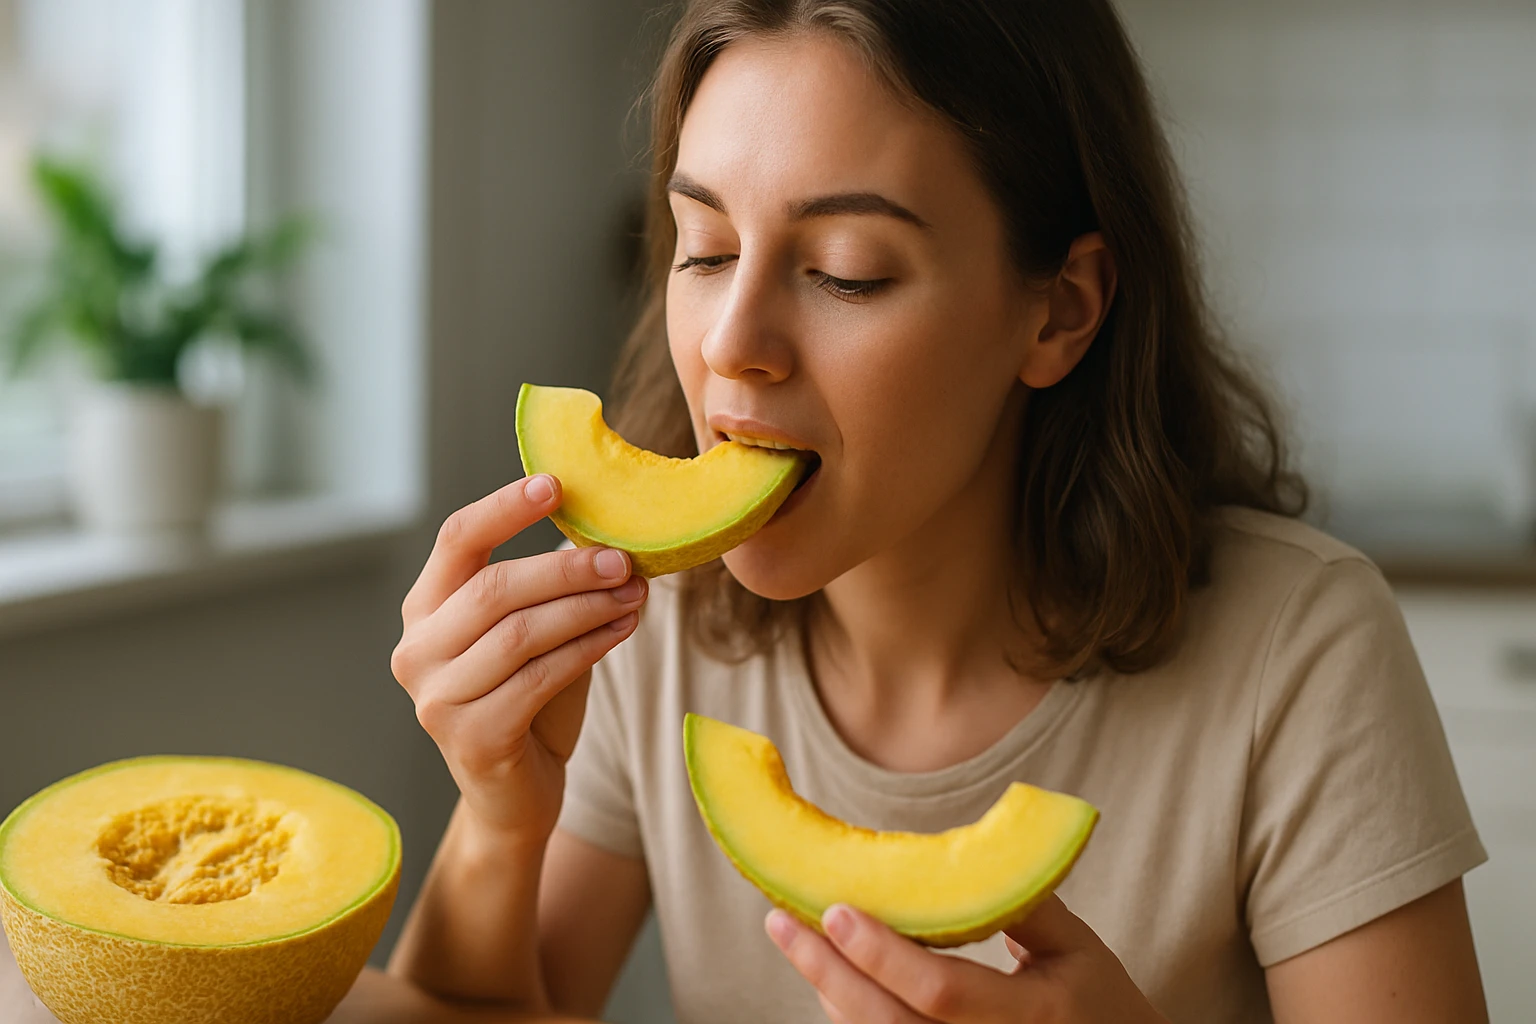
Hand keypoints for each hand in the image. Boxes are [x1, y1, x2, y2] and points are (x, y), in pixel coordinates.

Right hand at [390, 474, 647, 843]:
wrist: (517, 794)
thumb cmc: (529, 700)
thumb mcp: (535, 632)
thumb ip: (552, 588)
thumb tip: (613, 535)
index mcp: (424, 609)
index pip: (456, 540)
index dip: (504, 508)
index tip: (555, 485)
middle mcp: (416, 650)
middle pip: (494, 588)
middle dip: (566, 569)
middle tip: (623, 558)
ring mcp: (436, 698)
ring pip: (521, 634)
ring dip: (587, 608)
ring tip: (635, 593)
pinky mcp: (470, 738)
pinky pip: (539, 678)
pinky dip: (589, 648)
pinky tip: (621, 629)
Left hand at [766, 896, 1168, 1023]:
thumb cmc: (1099, 1002)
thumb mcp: (1080, 949)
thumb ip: (1025, 903)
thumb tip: (964, 850)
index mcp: (1030, 1018)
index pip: (941, 992)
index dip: (883, 955)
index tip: (837, 909)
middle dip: (827, 972)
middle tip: (780, 921)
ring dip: (827, 989)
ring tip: (793, 934)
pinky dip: (847, 1011)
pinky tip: (826, 971)